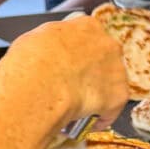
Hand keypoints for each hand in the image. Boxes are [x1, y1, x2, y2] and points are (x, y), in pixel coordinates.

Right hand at [1, 14, 128, 129]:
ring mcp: (116, 69)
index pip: (87, 34)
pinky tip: (86, 122)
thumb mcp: (34, 38)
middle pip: (102, 57)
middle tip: (71, 84)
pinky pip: (111, 108)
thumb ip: (51, 42)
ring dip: (97, 93)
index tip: (69, 61)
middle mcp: (106, 44)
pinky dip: (101, 117)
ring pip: (109, 82)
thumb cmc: (31, 63)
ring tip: (77, 107)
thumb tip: (47, 50)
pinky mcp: (119, 95)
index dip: (77, 51)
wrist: (40, 86)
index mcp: (86, 26)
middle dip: (90, 70)